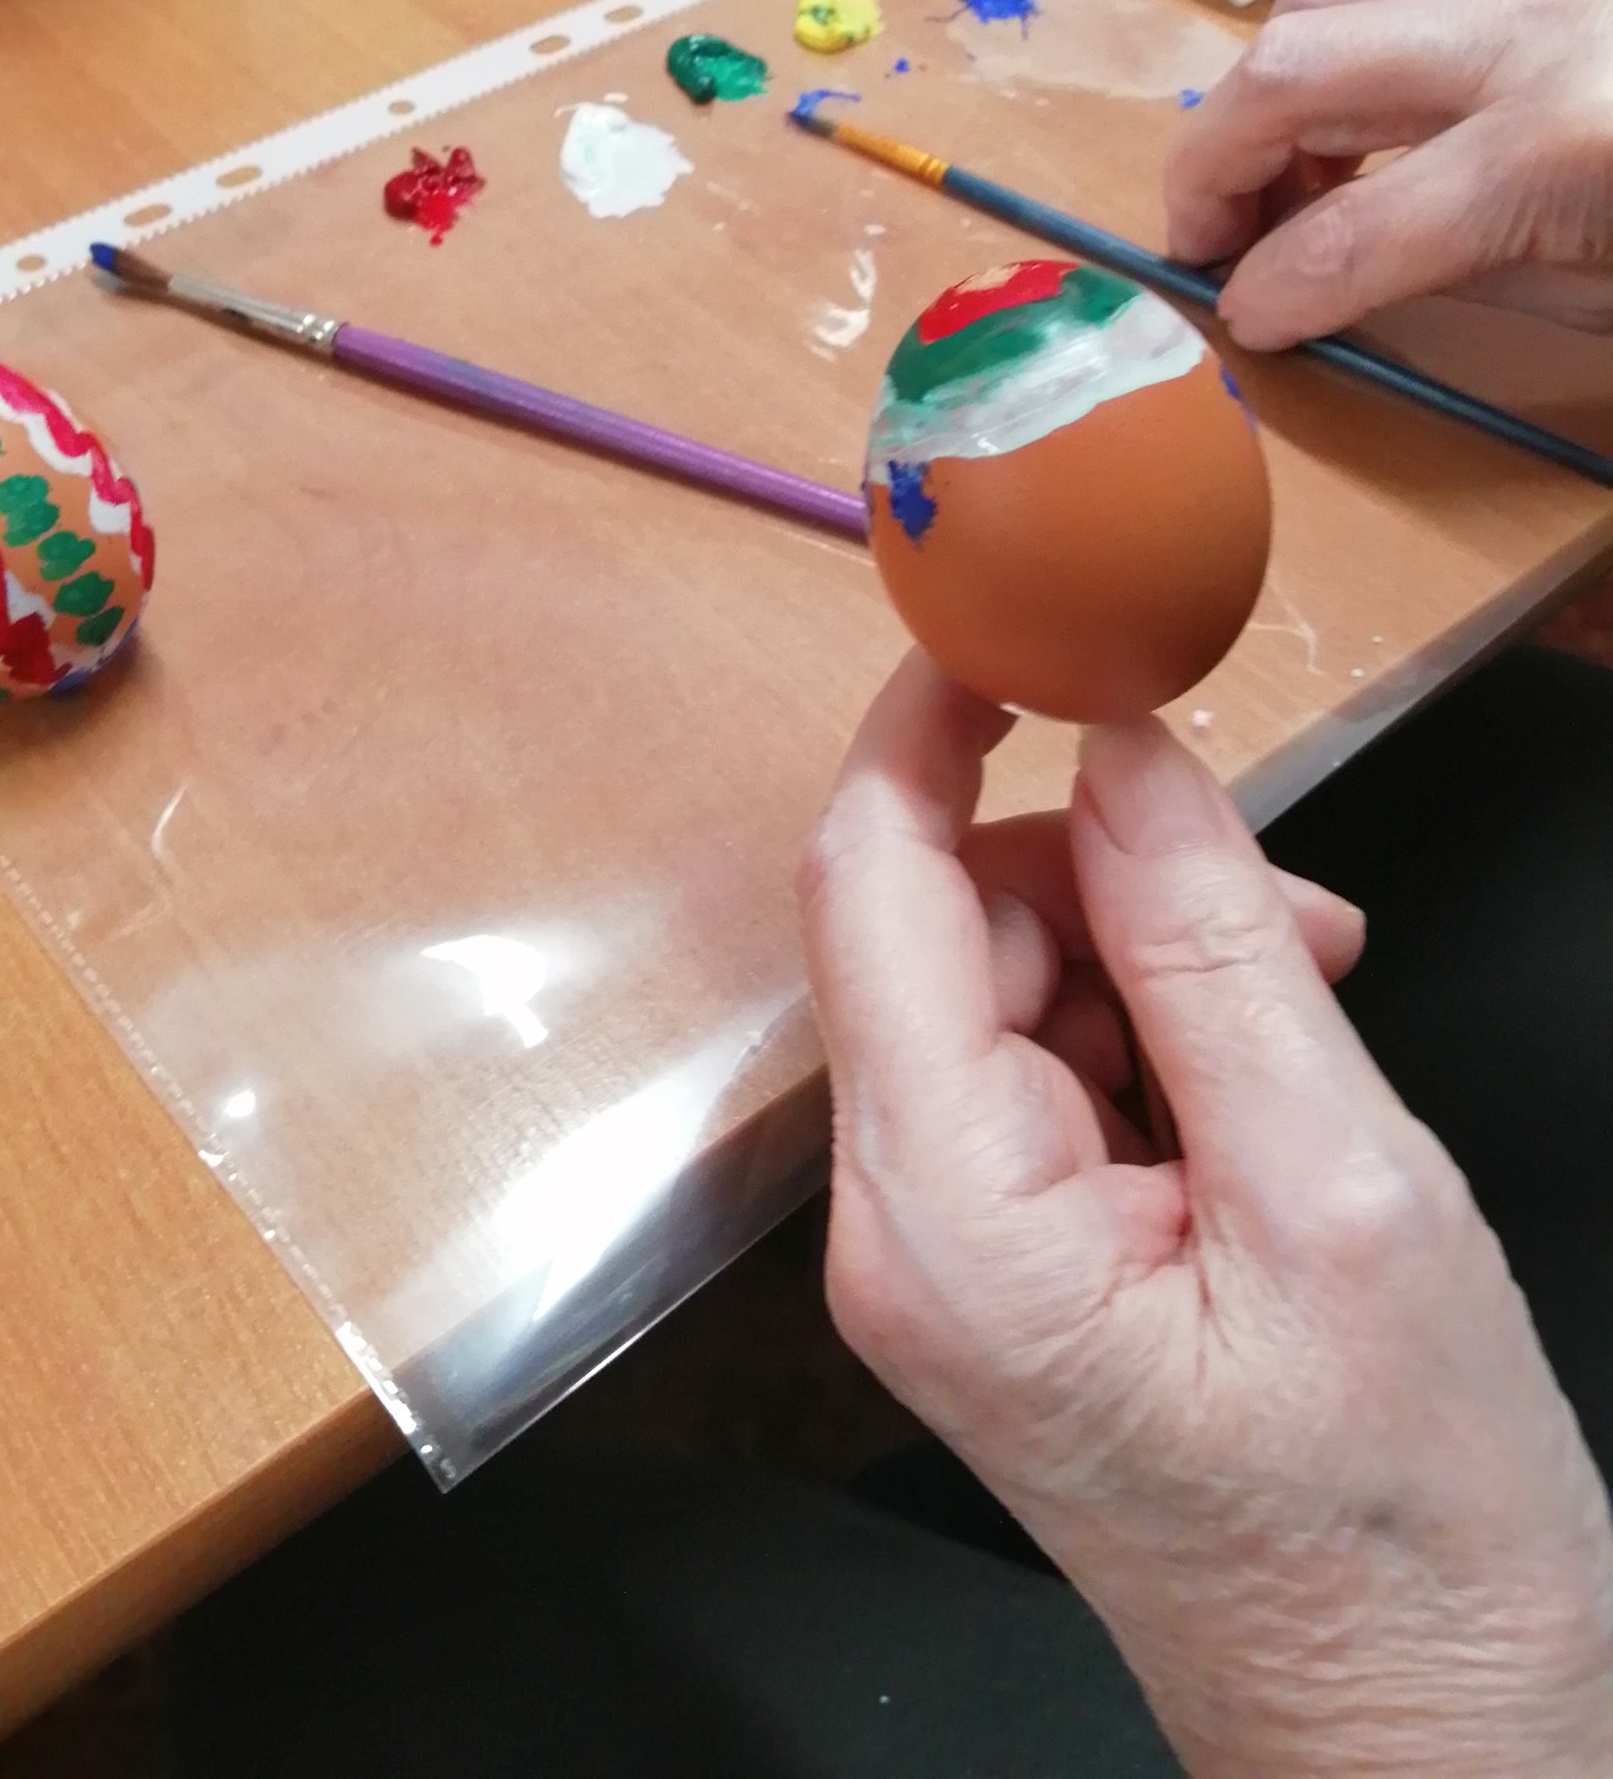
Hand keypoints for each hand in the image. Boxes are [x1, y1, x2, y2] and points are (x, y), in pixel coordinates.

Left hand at [797, 654, 1612, 1777]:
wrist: (1421, 1734)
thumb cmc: (1404, 1531)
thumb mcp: (1339, 1191)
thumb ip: (1212, 946)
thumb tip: (1125, 747)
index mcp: (950, 1217)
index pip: (870, 888)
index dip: (924, 729)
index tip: (1008, 622)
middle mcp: (901, 1232)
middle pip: (938, 924)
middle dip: (1101, 872)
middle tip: (1279, 912)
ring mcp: (941, 1253)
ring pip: (999, 982)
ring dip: (1144, 951)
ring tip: (1303, 1015)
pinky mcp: (997, 1264)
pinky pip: (1038, 1065)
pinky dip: (1148, 1027)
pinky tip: (1262, 1074)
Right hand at [1164, 0, 1612, 347]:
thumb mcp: (1601, 290)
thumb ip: (1458, 273)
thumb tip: (1319, 275)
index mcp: (1556, 148)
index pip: (1351, 233)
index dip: (1268, 290)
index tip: (1239, 319)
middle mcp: (1525, 31)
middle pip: (1290, 72)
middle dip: (1213, 166)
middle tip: (1213, 237)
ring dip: (1266, 93)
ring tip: (1290, 172)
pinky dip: (1342, 39)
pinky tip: (1366, 105)